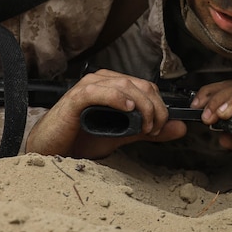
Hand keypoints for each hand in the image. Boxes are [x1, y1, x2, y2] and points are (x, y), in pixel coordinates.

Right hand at [24, 69, 185, 157]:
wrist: (51, 149)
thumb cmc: (81, 138)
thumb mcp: (122, 136)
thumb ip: (148, 131)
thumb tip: (179, 127)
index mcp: (114, 86)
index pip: (147, 87)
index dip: (160, 106)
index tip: (161, 128)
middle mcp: (103, 81)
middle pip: (141, 85)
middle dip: (155, 109)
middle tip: (153, 130)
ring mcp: (89, 87)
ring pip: (126, 86)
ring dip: (142, 107)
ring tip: (144, 127)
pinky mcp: (76, 98)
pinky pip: (100, 91)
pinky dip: (117, 98)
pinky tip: (128, 109)